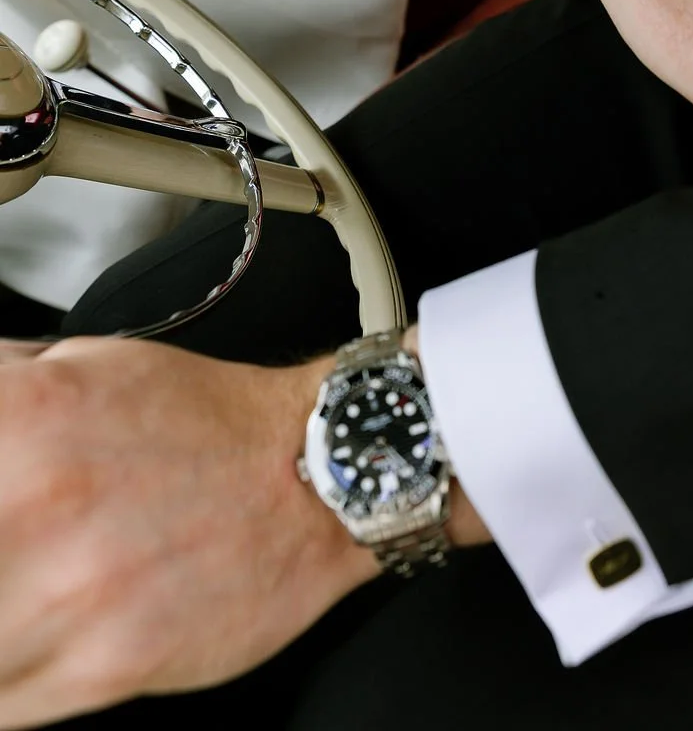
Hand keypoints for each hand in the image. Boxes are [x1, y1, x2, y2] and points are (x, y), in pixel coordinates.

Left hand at [0, 336, 375, 724]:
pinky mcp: (96, 670)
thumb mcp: (75, 363)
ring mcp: (59, 598)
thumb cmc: (204, 422)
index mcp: (15, 421)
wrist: (315, 475)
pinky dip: (0, 676)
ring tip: (17, 591)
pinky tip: (23, 636)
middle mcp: (28, 507)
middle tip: (7, 548)